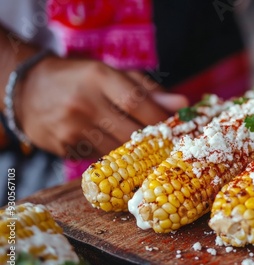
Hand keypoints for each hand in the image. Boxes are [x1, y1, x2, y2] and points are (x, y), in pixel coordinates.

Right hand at [15, 56, 187, 157]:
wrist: (27, 89)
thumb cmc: (80, 79)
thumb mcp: (111, 74)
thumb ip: (148, 89)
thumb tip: (183, 104)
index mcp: (98, 76)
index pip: (137, 101)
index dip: (161, 119)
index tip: (178, 129)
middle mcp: (83, 102)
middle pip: (129, 131)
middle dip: (154, 143)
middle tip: (171, 148)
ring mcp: (70, 128)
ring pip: (116, 150)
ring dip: (138, 155)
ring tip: (151, 154)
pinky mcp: (62, 147)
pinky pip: (99, 158)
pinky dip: (114, 159)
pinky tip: (120, 154)